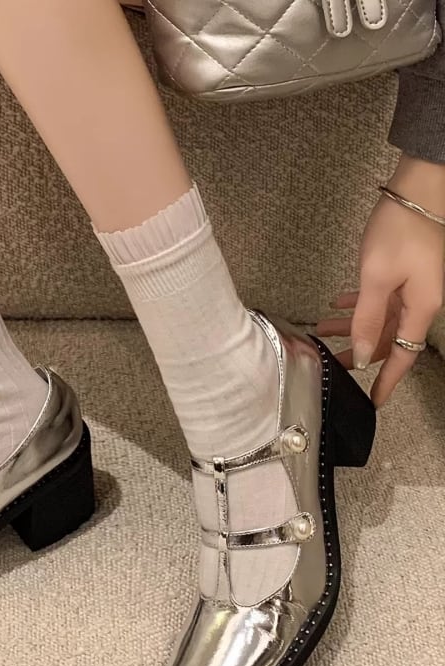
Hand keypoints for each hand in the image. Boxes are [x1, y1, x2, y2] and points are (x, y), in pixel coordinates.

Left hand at [316, 155, 444, 406]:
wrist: (419, 189)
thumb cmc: (400, 232)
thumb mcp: (377, 278)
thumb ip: (368, 319)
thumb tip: (363, 357)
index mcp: (420, 309)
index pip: (402, 357)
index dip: (387, 381)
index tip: (374, 402)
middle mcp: (420, 303)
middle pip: (387, 339)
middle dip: (358, 352)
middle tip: (327, 362)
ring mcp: (413, 287)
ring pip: (380, 318)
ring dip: (351, 325)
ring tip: (319, 330)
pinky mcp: (404, 271)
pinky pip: (381, 298)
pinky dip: (359, 304)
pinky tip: (337, 303)